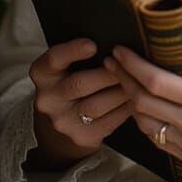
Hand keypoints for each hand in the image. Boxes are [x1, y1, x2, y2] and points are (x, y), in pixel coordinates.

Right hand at [28, 37, 130, 165]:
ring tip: (139, 81)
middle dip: (108, 74)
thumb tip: (116, 47)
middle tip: (131, 64)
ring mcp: (63, 122)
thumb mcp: (68, 64)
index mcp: (42, 74)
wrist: (65, 118)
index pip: (54, 59)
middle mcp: (48, 99)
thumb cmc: (74, 78)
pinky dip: (126, 109)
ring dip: (121, 92)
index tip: (92, 45)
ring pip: (96, 106)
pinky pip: (108, 122)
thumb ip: (84, 53)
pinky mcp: (82, 136)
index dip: (72, 51)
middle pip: (79, 84)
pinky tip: (137, 99)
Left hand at [105, 35, 181, 177]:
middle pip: (143, 103)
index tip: (120, 51)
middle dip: (123, 80)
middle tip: (113, 62)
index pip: (157, 83)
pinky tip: (143, 106)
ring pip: (145, 124)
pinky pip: (158, 141)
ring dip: (130, 102)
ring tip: (123, 81)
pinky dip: (145, 122)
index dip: (132, 66)